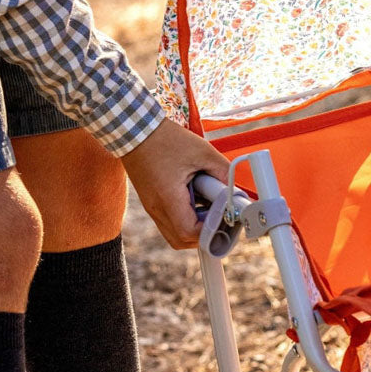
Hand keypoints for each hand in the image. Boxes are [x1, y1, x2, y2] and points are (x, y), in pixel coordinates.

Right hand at [122, 119, 229, 248]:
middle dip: (202, 235)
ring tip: (206, 206)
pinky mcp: (151, 202)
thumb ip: (223, 172)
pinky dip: (184, 218)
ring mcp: (151, 207)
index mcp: (168, 197)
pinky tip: (195, 199)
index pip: (189, 232)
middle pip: (180, 241)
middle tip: (216, 216)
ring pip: (173, 234)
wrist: (134, 131)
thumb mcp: (202, 151)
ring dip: (193, 227)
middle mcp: (156, 207)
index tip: (223, 218)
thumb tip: (236, 190)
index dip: (209, 231)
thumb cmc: (166, 139)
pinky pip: (168, 221)